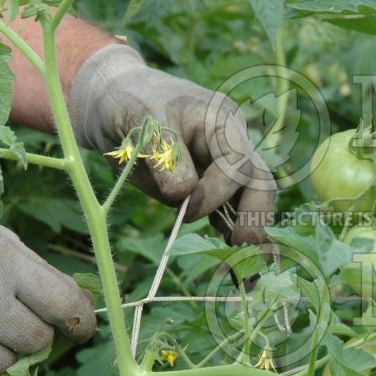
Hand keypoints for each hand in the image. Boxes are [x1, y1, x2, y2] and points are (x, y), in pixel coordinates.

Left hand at [68, 44, 275, 244]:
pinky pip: (232, 214)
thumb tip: (184, 195)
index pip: (237, 163)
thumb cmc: (130, 103)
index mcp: (222, 121)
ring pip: (251, 203)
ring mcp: (225, 168)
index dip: (216, 191)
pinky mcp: (212, 189)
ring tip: (245, 272)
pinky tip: (233, 263)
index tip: (185, 210)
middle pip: (259, 184)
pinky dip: (233, 236)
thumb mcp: (143, 122)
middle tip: (239, 250)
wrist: (116, 103)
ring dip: (249, 234)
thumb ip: (164, 155)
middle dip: (253, 218)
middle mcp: (233, 144)